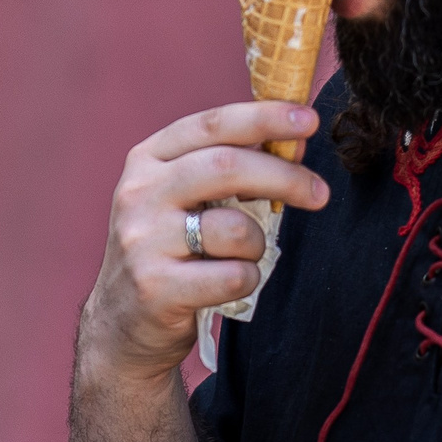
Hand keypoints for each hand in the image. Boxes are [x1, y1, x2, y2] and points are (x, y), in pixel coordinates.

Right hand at [76, 102, 326, 382]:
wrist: (122, 323)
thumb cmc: (168, 253)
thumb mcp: (183, 199)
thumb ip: (230, 168)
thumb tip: (295, 143)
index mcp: (147, 160)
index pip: (212, 125)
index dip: (264, 118)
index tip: (308, 120)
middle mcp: (139, 193)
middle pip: (227, 167)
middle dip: (285, 177)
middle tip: (319, 194)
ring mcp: (143, 240)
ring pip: (236, 228)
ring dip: (259, 245)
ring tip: (244, 257)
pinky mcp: (155, 286)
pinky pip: (233, 276)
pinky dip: (248, 280)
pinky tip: (231, 284)